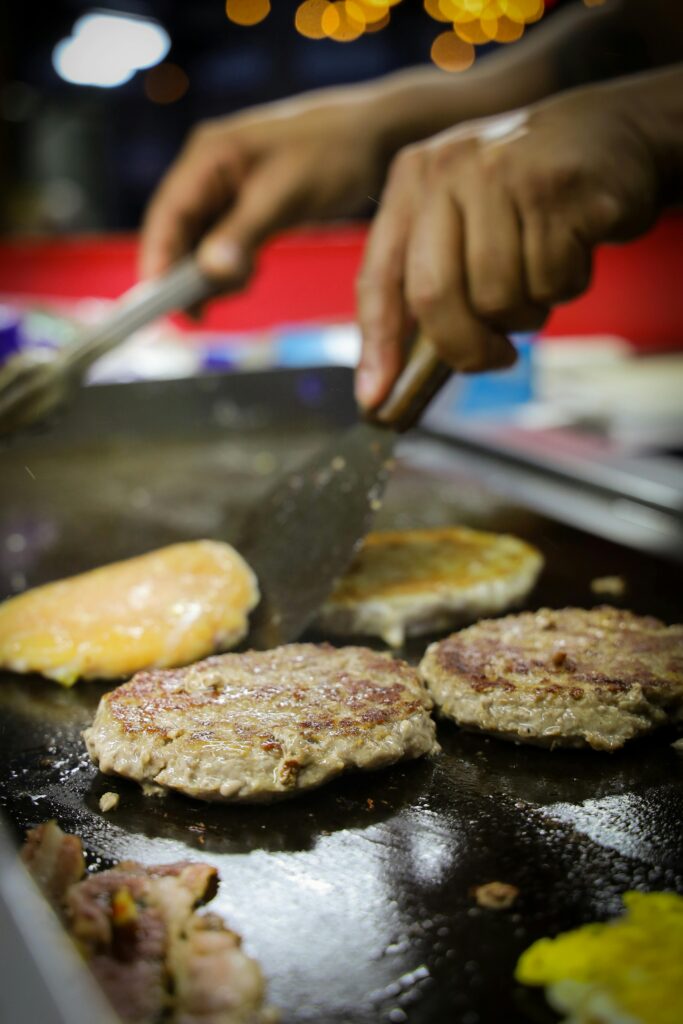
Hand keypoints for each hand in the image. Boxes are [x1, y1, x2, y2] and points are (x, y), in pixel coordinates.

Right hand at [140, 92, 387, 287]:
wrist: (374, 137)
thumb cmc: (332, 153)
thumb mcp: (285, 195)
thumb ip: (243, 233)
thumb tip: (208, 273)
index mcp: (208, 156)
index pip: (166, 214)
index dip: (157, 259)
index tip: (157, 303)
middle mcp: (209, 171)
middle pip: (177, 232)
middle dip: (184, 274)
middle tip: (199, 314)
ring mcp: (226, 188)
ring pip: (199, 242)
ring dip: (211, 273)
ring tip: (239, 288)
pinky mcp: (246, 205)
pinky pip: (223, 243)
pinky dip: (230, 266)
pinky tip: (249, 276)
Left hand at [355, 82, 660, 407]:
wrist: (612, 132)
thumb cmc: (527, 195)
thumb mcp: (464, 217)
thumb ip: (428, 278)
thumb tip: (389, 374)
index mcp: (415, 178)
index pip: (379, 276)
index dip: (377, 345)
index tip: (375, 398)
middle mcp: (451, 168)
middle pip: (434, 295)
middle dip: (464, 346)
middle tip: (494, 357)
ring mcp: (505, 173)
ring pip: (497, 297)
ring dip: (525, 312)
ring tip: (540, 275)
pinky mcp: (559, 189)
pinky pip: (551, 282)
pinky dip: (566, 286)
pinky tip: (572, 250)